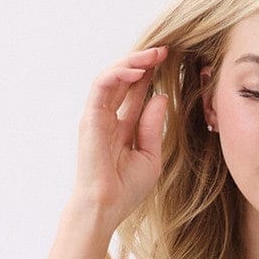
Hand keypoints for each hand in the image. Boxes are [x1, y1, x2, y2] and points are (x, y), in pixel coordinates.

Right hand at [70, 44, 169, 232]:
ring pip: (112, 77)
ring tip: (153, 55)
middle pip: (124, 80)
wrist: (106, 207)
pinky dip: (119, 74)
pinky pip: (102, 86)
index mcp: (122, 126)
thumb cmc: (126, 190)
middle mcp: (108, 117)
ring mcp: (97, 115)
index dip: (150, 75)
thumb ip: (153, 126)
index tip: (169, 61)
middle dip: (143, 62)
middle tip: (164, 51)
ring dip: (132, 62)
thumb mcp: (150, 156)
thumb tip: (160, 97)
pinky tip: (138, 71)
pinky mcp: (90, 117)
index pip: (135, 92)